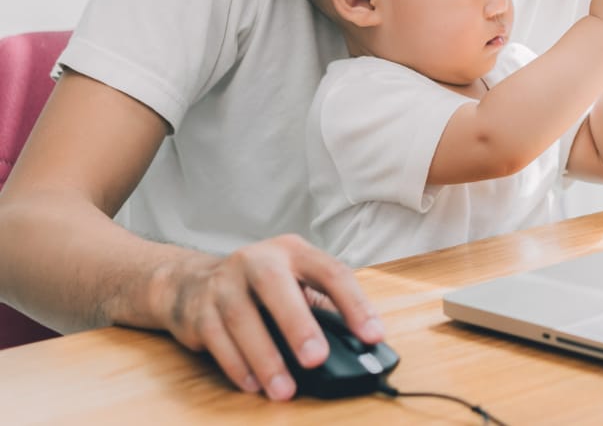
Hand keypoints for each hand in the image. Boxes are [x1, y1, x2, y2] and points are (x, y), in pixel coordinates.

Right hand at [163, 234, 380, 400]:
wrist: (190, 282)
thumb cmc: (258, 287)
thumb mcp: (294, 283)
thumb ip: (321, 308)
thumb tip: (356, 346)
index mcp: (294, 252)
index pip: (331, 272)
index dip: (355, 304)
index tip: (373, 336)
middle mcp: (257, 260)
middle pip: (276, 288)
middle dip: (298, 326)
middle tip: (317, 360)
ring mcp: (223, 284)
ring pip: (242, 319)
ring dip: (266, 359)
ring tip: (285, 390)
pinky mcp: (199, 310)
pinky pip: (217, 340)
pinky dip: (236, 366)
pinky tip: (254, 384)